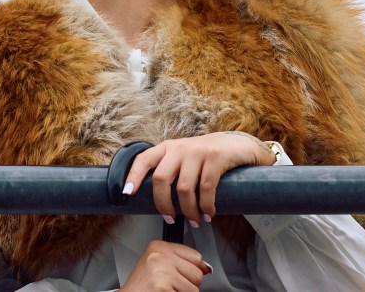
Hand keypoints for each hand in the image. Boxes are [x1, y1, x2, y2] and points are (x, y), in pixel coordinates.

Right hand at [117, 240, 211, 291]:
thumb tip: (207, 268)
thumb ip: (181, 262)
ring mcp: (162, 271)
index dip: (191, 269)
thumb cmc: (143, 284)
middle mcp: (160, 256)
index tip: (181, 274)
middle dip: (188, 284)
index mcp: (159, 247)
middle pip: (197, 273)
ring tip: (167, 290)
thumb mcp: (159, 264)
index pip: (195, 256)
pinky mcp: (163, 287)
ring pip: (194, 289)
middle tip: (170, 284)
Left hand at [122, 131, 275, 227]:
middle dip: (163, 204)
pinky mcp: (215, 158)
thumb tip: (157, 200)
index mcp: (167, 148)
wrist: (238, 145)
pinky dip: (206, 206)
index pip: (143, 159)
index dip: (132, 176)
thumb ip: (171, 170)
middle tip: (171, 219)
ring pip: (183, 188)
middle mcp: (179, 148)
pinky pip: (206, 188)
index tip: (126, 194)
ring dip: (188, 210)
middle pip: (160, 178)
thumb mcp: (184, 158)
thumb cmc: (207, 157)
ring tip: (195, 220)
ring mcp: (197, 152)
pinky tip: (209, 213)